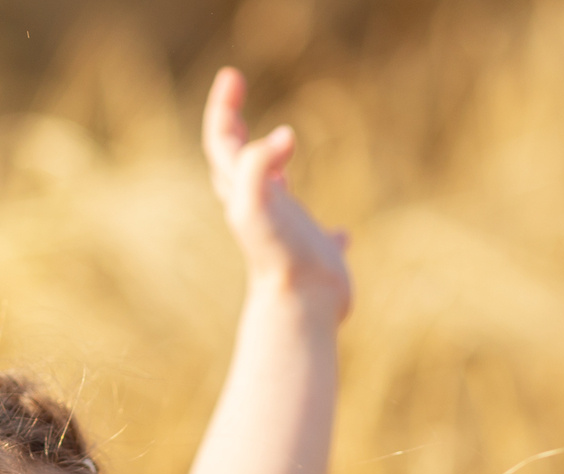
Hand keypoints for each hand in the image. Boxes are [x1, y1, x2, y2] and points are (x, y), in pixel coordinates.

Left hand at [202, 68, 351, 320]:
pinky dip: (329, 233)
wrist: (298, 307)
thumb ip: (258, 165)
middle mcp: (262, 209)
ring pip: (275, 195)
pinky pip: (320, 239)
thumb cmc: (277, 256)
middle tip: (236, 92)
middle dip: (233, 125)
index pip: (223, 143)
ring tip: (282, 150)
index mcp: (244, 194)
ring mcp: (287, 232)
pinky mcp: (315, 256)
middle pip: (237, 162)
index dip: (223, 108)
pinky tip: (340, 235)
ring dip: (274, 169)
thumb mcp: (258, 203)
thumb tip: (283, 135)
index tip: (232, 76)